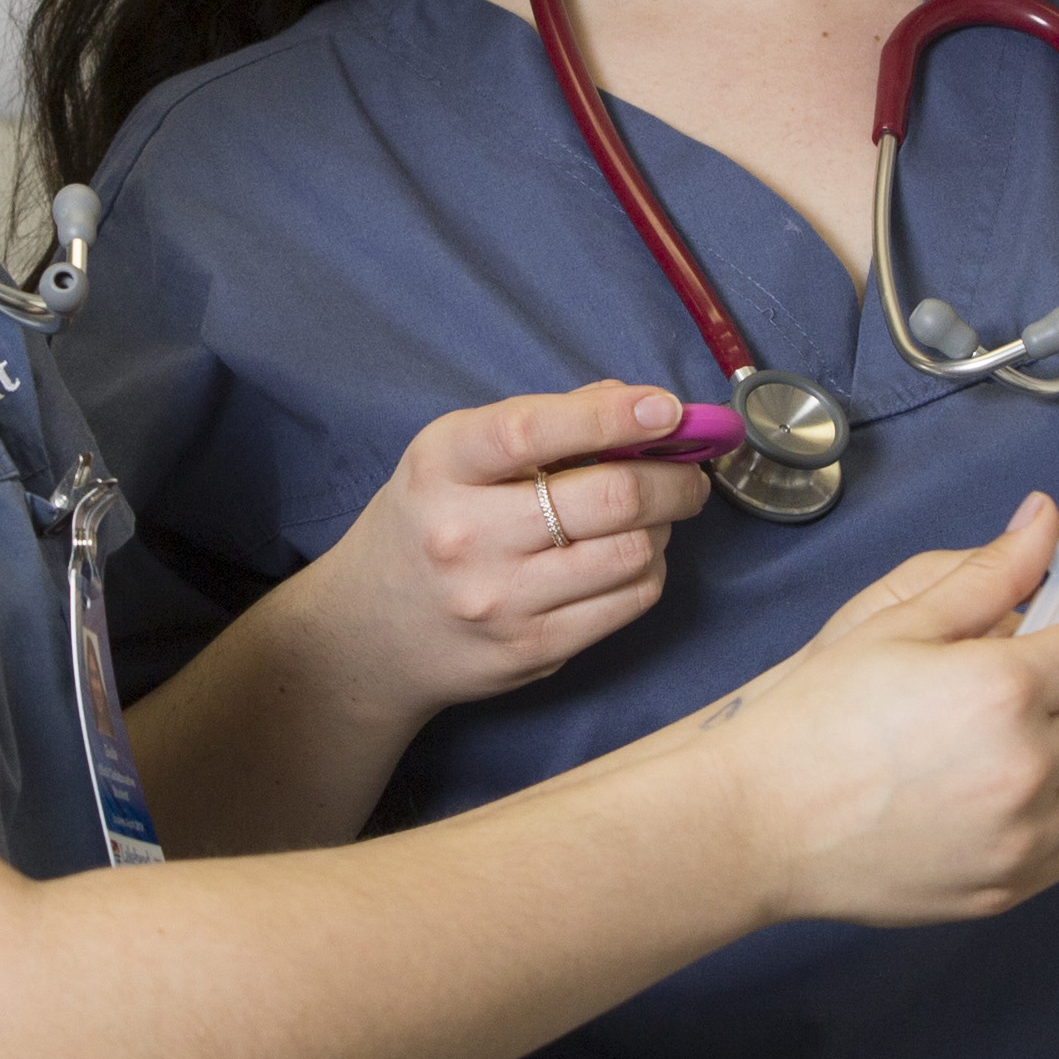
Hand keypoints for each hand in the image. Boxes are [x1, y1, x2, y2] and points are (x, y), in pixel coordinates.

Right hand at [278, 378, 712, 715]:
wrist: (368, 633)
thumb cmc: (426, 524)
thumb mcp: (453, 457)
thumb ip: (541, 424)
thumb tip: (640, 406)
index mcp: (441, 467)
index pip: (532, 431)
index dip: (610, 416)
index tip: (666, 409)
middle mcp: (465, 535)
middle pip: (607, 499)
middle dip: (671, 478)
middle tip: (689, 471)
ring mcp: (500, 602)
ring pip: (631, 553)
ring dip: (664, 526)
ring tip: (656, 514)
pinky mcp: (532, 651)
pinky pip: (628, 603)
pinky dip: (649, 571)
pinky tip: (633, 555)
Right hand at [695, 495, 1058, 928]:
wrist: (760, 820)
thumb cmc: (817, 714)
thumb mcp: (897, 622)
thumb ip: (989, 572)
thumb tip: (1051, 520)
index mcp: (1003, 689)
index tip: (1056, 625)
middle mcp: (1028, 768)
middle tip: (1029, 676)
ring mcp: (1023, 838)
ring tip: (1029, 732)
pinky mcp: (1012, 887)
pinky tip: (1017, 786)